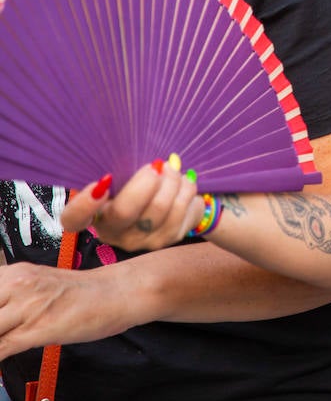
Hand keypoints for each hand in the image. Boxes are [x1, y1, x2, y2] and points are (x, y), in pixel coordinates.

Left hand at [0, 262, 137, 359]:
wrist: (118, 293)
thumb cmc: (82, 294)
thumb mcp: (38, 289)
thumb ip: (10, 302)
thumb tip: (0, 317)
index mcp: (13, 274)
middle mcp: (17, 285)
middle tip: (1, 332)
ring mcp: (26, 306)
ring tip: (5, 341)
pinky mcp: (37, 328)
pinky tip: (0, 361)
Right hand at [62, 162, 202, 251]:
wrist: (177, 203)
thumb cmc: (144, 182)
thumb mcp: (128, 174)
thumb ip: (124, 167)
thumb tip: (146, 161)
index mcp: (94, 214)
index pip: (74, 219)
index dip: (83, 204)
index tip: (102, 181)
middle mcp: (113, 232)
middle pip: (124, 211)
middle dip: (145, 182)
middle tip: (157, 164)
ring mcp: (141, 240)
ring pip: (159, 208)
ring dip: (172, 181)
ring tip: (173, 169)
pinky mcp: (168, 239)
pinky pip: (181, 209)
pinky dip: (186, 189)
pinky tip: (184, 183)